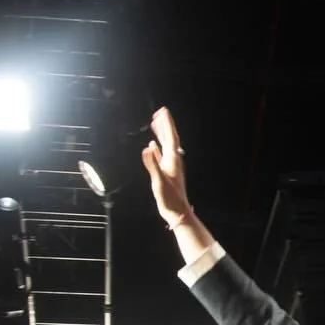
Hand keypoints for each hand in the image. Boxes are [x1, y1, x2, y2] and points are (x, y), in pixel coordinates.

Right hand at [140, 107, 192, 226]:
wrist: (177, 212)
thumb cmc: (169, 199)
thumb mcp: (159, 181)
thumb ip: (152, 165)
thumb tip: (147, 147)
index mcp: (172, 160)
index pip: (170, 137)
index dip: (166, 124)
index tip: (162, 112)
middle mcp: (173, 160)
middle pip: (169, 138)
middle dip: (165, 125)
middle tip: (160, 112)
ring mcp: (170, 166)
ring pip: (165, 145)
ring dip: (160, 133)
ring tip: (155, 123)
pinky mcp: (167, 172)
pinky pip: (161, 155)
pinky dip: (157, 147)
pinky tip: (152, 145)